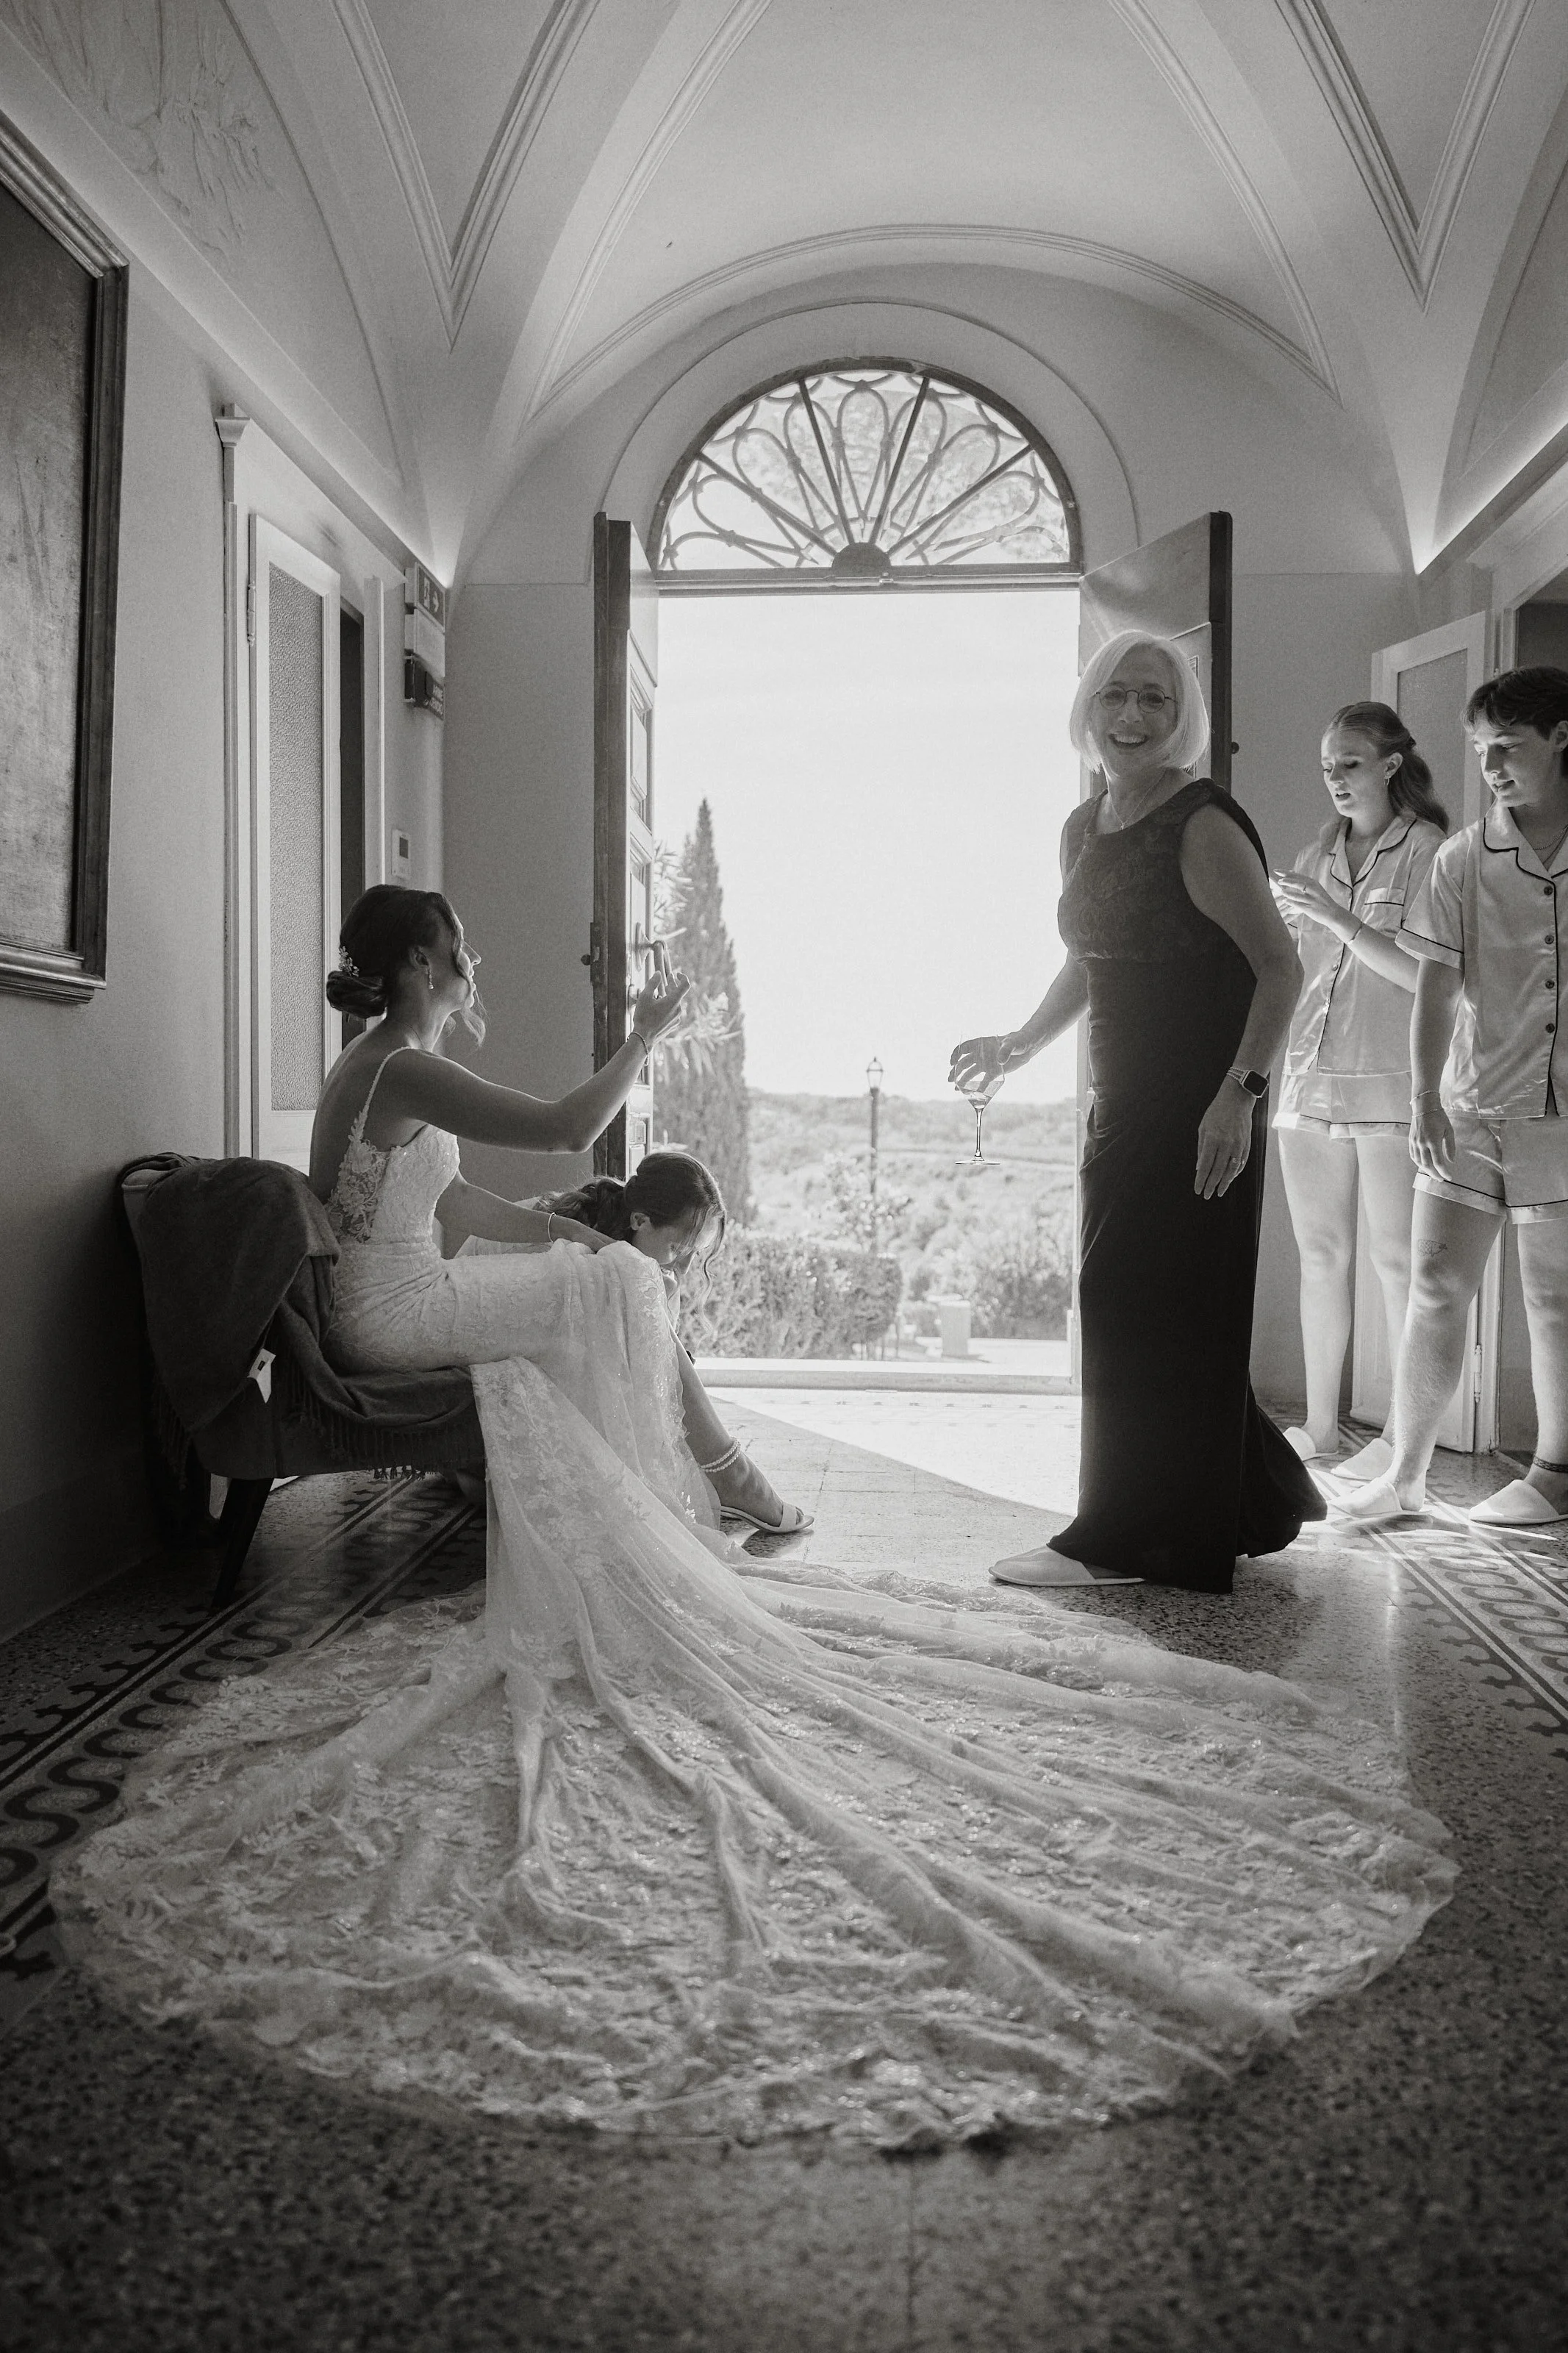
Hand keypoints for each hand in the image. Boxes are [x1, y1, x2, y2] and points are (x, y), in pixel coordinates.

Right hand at [630, 941, 689, 1045]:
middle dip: (673, 985)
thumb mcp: (645, 997)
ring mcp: (677, 1018)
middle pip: (678, 994)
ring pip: (675, 1003)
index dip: (682, 977)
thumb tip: (658, 973)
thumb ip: (652, 983)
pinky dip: (668, 1006)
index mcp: (673, 1001)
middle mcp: (678, 1009)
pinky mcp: (674, 1025)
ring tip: (661, 993)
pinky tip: (659, 1006)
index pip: (685, 985)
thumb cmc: (643, 1017)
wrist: (644, 1038)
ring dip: (669, 996)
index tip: (676, 974)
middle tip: (668, 978)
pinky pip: (673, 1012)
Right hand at [949, 1033, 1016, 1089]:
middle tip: (950, 1080)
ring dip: (963, 1080)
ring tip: (956, 1089)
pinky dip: (978, 1087)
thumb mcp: (1012, 1044)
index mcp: (981, 1044)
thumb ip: (1006, 1050)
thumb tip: (1000, 1061)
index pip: (964, 1048)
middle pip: (964, 1062)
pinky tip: (972, 1094)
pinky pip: (983, 1081)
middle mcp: (981, 1054)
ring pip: (971, 1073)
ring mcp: (986, 1064)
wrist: (1026, 1048)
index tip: (952, 1063)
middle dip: (955, 1071)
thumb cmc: (1018, 1041)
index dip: (955, 1054)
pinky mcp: (993, 1072)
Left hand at [1195, 1082, 1254, 1198]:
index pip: (1206, 1165)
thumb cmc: (1217, 1112)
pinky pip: (1241, 1163)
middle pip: (1218, 1171)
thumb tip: (1199, 1167)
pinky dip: (1235, 1173)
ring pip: (1231, 1170)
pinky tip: (1230, 1178)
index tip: (1198, 1189)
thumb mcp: (1203, 1128)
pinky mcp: (1247, 1145)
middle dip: (1211, 1185)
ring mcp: (1238, 1145)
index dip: (1201, 1180)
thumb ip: (1201, 1149)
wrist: (1237, 1100)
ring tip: (1219, 1192)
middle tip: (1206, 1195)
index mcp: (1213, 1139)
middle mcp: (1226, 1143)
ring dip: (1224, 1183)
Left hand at [1272, 870, 1351, 935]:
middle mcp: (1314, 890)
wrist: (1334, 913)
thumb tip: (1291, 874)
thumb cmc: (1322, 901)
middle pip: (1299, 883)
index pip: (1298, 876)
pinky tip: (1286, 901)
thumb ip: (1304, 883)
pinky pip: (1299, 905)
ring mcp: (1312, 900)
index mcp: (1314, 883)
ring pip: (1298, 895)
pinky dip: (1292, 902)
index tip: (1277, 871)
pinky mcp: (1311, 908)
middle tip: (1279, 881)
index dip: (1287, 873)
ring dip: (1289, 893)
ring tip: (1281, 891)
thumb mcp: (1315, 889)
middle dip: (1287, 881)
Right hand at [1409, 1093, 1454, 1179]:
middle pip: (1427, 1165)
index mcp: (1433, 1141)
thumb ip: (1450, 1147)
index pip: (1438, 1162)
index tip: (1449, 1177)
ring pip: (1419, 1162)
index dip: (1444, 1172)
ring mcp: (1415, 1142)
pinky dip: (1419, 1163)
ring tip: (1433, 1173)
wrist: (1424, 1107)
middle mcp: (1422, 1143)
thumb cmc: (1439, 1117)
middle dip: (1435, 1174)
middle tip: (1441, 1178)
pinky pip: (1413, 1156)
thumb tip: (1452, 1161)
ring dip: (1426, 1170)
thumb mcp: (1449, 1130)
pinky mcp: (1410, 1141)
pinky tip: (1424, 1165)